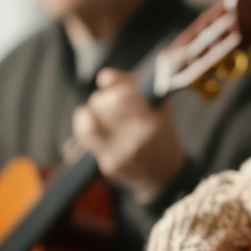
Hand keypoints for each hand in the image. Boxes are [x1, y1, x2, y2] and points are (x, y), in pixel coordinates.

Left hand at [73, 68, 184, 201]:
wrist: (164, 174)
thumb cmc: (162, 134)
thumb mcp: (158, 105)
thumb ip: (131, 85)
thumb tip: (104, 76)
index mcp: (152, 121)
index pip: (119, 96)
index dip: (116, 89)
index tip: (122, 91)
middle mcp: (136, 138)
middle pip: (100, 105)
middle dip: (101, 99)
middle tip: (109, 102)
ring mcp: (120, 154)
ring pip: (86, 124)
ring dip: (87, 114)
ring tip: (96, 115)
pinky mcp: (108, 166)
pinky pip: (87, 142)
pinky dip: (89, 131)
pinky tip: (97, 130)